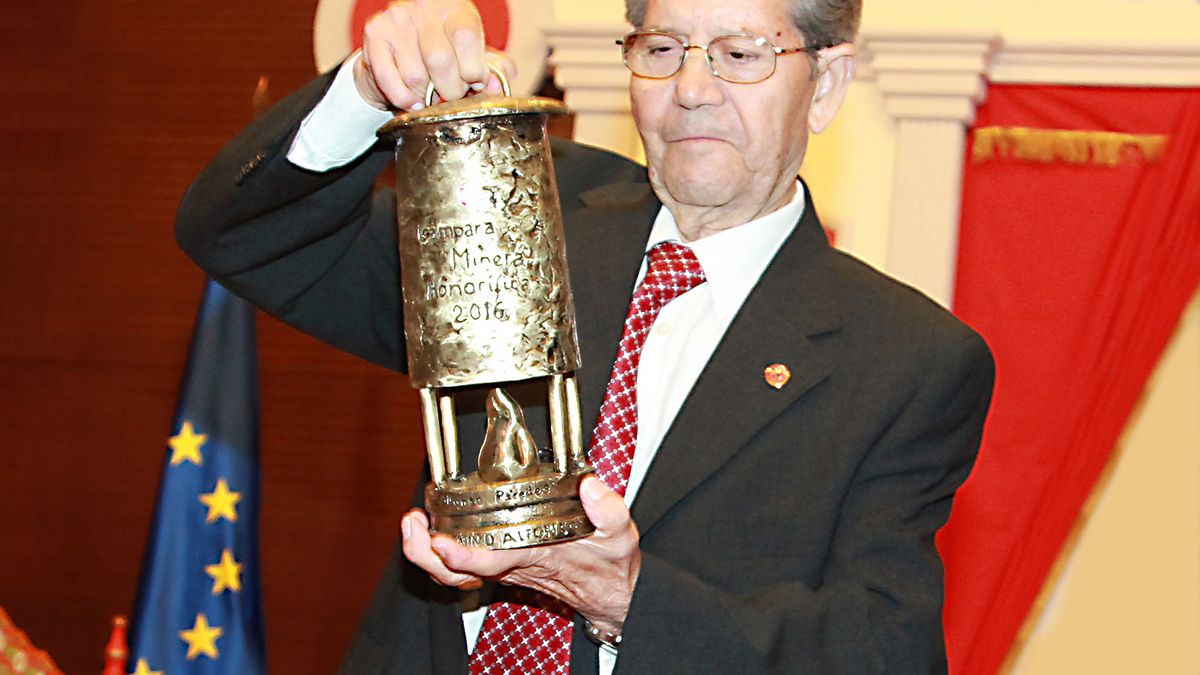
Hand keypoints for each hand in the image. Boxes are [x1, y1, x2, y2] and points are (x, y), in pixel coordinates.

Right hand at [354, 0, 515, 110]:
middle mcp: (424, 8)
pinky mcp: (374, 34)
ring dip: (426, 97)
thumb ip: (494, 69)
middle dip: (451, 90)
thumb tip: (497, 86)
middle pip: (440, 61)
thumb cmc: (444, 50)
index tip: (474, 82)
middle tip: (452, 94)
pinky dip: (404, 98)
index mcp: (455, 8)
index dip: (473, 68)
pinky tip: (412, 99)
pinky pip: (390, 80)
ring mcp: (397, 19)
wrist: (400, 45)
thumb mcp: (474, 54)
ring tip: (430, 94)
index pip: (466, 37)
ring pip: (415, 76)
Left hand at [401, 476, 641, 633]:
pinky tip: (430, 528)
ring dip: (424, 551)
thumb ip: (607, 509)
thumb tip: (589, 485)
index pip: (489, 562)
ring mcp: (501, 568)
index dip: (461, 554)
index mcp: (533, 557)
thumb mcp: (619, 534)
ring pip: (451, 573)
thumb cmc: (610, 565)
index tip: (441, 539)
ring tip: (412, 521)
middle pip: (455, 574)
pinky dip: (437, 551)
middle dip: (424, 553)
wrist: (609, 592)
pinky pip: (458, 567)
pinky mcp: (499, 564)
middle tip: (413, 522)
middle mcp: (510, 566)